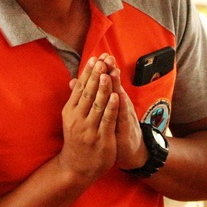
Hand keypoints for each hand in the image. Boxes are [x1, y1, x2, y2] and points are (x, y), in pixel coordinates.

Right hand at [59, 56, 118, 182]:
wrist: (76, 167)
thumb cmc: (76, 139)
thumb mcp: (71, 118)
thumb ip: (76, 99)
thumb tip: (73, 80)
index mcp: (70, 112)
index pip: (79, 88)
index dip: (87, 73)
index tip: (94, 58)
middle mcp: (77, 119)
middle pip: (87, 93)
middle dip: (95, 75)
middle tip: (101, 60)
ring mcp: (89, 129)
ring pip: (97, 105)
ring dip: (102, 88)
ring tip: (107, 72)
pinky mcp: (101, 139)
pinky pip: (106, 120)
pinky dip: (111, 107)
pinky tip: (115, 96)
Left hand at [103, 56, 145, 170]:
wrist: (129, 151)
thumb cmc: (114, 129)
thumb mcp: (104, 112)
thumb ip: (93, 96)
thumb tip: (76, 82)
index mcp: (113, 100)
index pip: (108, 82)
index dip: (104, 69)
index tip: (99, 55)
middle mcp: (121, 105)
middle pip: (115, 85)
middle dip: (111, 71)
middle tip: (107, 57)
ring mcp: (125, 115)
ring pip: (121, 98)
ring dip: (117, 84)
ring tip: (112, 71)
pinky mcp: (127, 128)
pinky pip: (124, 116)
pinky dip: (121, 106)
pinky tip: (119, 96)